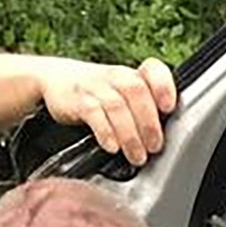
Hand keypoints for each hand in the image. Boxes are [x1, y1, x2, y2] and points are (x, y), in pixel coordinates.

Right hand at [35, 57, 177, 165]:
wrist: (56, 80)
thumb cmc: (100, 94)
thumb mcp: (124, 96)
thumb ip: (147, 112)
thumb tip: (169, 141)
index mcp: (133, 76)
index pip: (153, 71)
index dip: (163, 87)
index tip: (169, 108)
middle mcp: (116, 77)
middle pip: (137, 91)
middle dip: (149, 123)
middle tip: (154, 147)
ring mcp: (96, 86)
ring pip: (116, 105)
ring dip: (130, 134)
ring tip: (136, 156)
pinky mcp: (77, 99)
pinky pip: (92, 112)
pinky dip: (105, 131)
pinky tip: (112, 146)